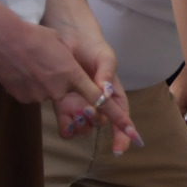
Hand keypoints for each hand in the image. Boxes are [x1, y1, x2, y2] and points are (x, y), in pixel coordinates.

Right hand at [0, 13, 107, 121]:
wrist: (1, 36)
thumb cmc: (34, 35)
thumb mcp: (59, 44)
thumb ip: (70, 64)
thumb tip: (73, 75)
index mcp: (72, 74)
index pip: (98, 99)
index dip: (116, 116)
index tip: (131, 131)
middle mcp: (58, 89)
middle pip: (67, 96)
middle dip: (61, 85)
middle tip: (47, 65)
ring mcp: (39, 96)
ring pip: (48, 94)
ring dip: (43, 83)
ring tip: (30, 63)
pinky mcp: (23, 99)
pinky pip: (32, 95)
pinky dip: (29, 85)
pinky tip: (21, 70)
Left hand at [50, 18, 140, 153]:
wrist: (68, 37)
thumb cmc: (93, 46)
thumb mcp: (106, 58)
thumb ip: (107, 74)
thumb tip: (106, 92)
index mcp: (113, 95)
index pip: (121, 117)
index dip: (124, 134)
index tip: (121, 148)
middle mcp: (97, 103)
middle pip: (100, 123)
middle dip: (96, 122)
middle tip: (88, 110)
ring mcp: (80, 104)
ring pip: (84, 127)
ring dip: (82, 126)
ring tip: (76, 112)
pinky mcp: (63, 104)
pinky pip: (66, 125)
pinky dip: (66, 127)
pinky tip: (66, 121)